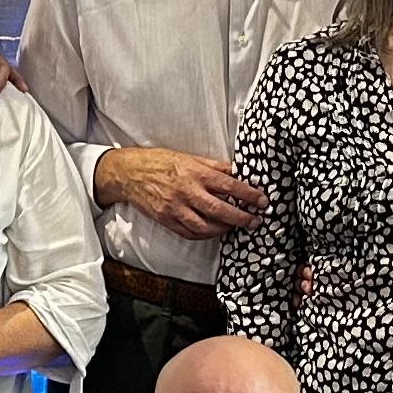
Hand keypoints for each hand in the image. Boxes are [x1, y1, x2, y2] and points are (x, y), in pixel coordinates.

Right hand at [98, 147, 269, 240]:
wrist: (129, 173)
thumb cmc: (160, 162)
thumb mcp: (189, 157)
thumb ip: (214, 166)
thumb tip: (238, 172)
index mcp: (195, 172)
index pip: (229, 184)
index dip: (248, 194)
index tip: (262, 201)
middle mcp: (186, 191)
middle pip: (219, 209)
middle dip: (241, 218)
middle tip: (255, 221)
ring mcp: (175, 208)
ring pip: (205, 226)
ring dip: (223, 229)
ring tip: (234, 227)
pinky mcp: (166, 220)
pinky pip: (189, 233)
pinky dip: (204, 235)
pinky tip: (213, 231)